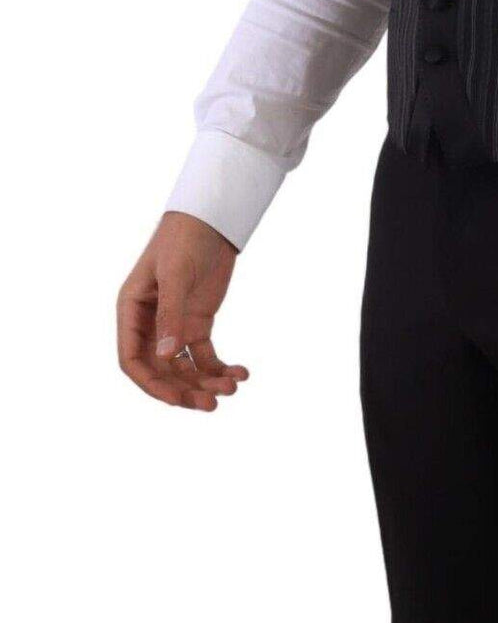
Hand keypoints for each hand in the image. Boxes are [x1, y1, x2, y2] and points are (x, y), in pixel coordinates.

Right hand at [117, 212, 247, 410]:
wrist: (211, 219)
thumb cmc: (183, 239)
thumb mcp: (175, 275)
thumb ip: (170, 315)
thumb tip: (166, 356)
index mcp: (132, 312)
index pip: (132, 360)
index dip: (152, 384)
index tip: (177, 399)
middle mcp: (150, 324)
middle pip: (161, 371)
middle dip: (185, 390)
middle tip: (212, 403)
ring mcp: (174, 325)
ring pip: (185, 368)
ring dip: (206, 382)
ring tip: (233, 386)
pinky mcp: (197, 323)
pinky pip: (206, 356)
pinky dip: (221, 368)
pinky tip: (242, 372)